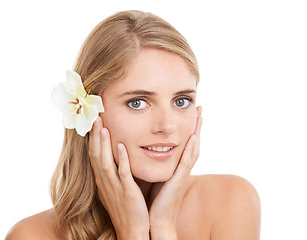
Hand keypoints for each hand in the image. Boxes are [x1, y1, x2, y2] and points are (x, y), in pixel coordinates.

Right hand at [89, 117, 149, 239]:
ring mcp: (114, 187)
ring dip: (103, 143)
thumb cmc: (127, 209)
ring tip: (103, 126)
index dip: (93, 138)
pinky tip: (121, 146)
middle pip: (96, 154)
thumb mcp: (116, 188)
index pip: (94, 155)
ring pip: (104, 162)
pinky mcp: (126, 193)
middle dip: (95, 135)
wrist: (132, 231)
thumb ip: (115, 172)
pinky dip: (121, 159)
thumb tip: (118, 155)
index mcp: (103, 180)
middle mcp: (105, 182)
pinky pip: (122, 174)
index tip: (94, 122)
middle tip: (95, 117)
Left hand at [148, 106, 202, 238]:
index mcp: (177, 168)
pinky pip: (185, 163)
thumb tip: (149, 151)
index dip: (190, 129)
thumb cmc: (155, 201)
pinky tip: (192, 138)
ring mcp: (182, 176)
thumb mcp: (157, 178)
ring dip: (197, 133)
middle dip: (197, 126)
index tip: (192, 113)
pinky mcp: (178, 182)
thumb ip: (157, 165)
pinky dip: (190, 150)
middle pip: (193, 144)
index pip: (186, 144)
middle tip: (200, 109)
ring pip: (193, 150)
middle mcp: (182, 170)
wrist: (156, 221)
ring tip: (199, 116)